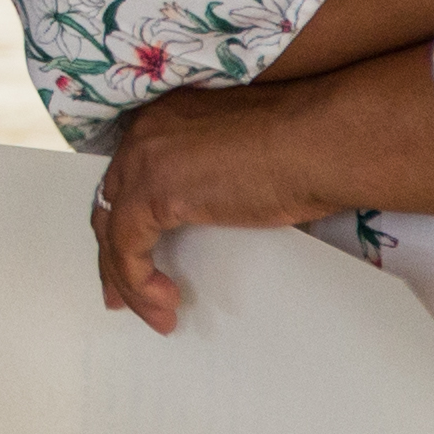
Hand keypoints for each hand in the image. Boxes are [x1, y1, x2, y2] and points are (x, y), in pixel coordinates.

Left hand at [93, 85, 354, 330]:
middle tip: (119, 296)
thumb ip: (208, 181)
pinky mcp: (155, 193)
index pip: (127, 180)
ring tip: (156, 313)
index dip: (125, 223)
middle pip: (112, 205)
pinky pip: (127, 248)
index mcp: (165, 120)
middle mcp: (145, 134)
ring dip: (129, 280)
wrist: (321, 142)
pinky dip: (139, 280)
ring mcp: (145, 161)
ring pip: (114, 231)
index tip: (132, 259)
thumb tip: (205, 213)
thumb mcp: (240, 162)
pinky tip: (165, 300)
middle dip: (114, 257)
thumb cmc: (306, 148)